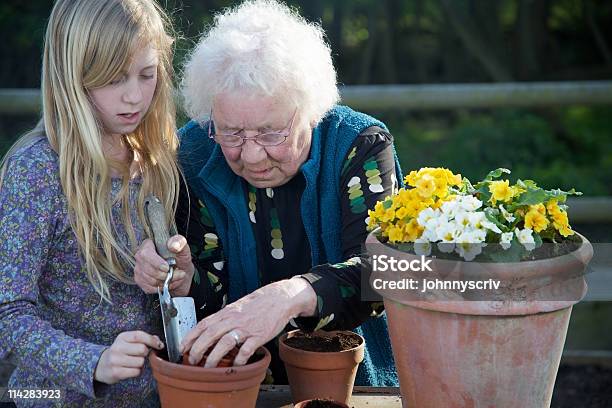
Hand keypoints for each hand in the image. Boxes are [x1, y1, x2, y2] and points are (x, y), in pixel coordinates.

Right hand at [94, 331, 163, 384]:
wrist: (101, 365)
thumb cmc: (120, 352)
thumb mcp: (128, 342)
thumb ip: (144, 339)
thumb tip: (158, 341)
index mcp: (122, 337)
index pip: (139, 335)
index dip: (151, 340)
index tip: (159, 345)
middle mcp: (117, 347)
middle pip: (142, 349)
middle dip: (145, 353)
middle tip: (139, 355)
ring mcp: (115, 360)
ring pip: (140, 362)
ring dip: (140, 363)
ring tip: (133, 362)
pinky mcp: (116, 372)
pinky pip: (136, 372)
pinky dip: (136, 371)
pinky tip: (130, 369)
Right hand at [134, 235, 193, 295]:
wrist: (180, 273)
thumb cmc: (180, 259)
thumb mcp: (184, 250)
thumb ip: (180, 243)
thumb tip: (173, 245)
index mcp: (148, 245)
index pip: (145, 253)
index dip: (156, 263)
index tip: (167, 268)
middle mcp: (140, 256)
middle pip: (148, 269)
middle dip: (166, 275)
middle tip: (180, 274)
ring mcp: (138, 269)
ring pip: (149, 280)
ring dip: (166, 282)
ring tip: (176, 278)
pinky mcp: (140, 280)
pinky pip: (148, 288)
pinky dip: (161, 288)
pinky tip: (169, 283)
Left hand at [180, 277, 316, 367]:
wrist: (279, 298)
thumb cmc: (258, 304)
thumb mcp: (237, 307)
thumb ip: (224, 318)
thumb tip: (209, 330)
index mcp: (227, 312)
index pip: (204, 323)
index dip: (191, 336)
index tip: (181, 347)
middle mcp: (234, 319)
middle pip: (211, 333)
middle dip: (198, 348)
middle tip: (191, 360)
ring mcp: (246, 327)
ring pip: (225, 342)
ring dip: (214, 356)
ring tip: (208, 367)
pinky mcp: (259, 335)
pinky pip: (246, 349)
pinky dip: (239, 359)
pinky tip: (235, 365)